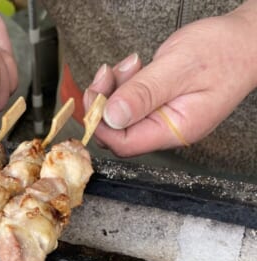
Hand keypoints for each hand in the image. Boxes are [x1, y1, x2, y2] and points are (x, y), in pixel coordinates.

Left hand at [85, 1, 256, 156]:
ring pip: (120, 115)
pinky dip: (124, 83)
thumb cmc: (224, 51)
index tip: (94, 99)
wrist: (247, 40)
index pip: (124, 143)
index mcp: (174, 129)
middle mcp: (167, 129)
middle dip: (105, 102)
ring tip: (130, 65)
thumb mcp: (179, 68)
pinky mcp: (159, 105)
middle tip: (107, 75)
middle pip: (117, 131)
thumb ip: (144, 93)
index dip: (102, 124)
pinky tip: (134, 67)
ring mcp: (162, 118)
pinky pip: (130, 102)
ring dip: (114, 88)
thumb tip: (113, 117)